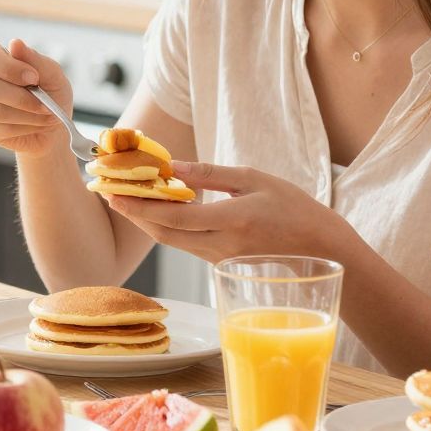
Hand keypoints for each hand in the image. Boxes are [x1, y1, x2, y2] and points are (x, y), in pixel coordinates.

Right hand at [0, 39, 75, 160]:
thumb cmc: (50, 93)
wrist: (52, 125)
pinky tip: (33, 124)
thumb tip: (15, 43)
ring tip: (45, 115)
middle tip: (45, 104)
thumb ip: (34, 59)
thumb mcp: (51, 73)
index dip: (10, 68)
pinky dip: (23, 127)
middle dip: (22, 98)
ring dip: (27, 115)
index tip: (34, 78)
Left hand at [103, 160, 345, 262]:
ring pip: (172, 241)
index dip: (139, 206)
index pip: (173, 217)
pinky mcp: (221, 263)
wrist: (322, 250)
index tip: (112, 192)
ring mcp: (220, 259)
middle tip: (107, 192)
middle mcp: (221, 246)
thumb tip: (172, 167)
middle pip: (163, 233)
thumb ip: (210, 174)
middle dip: (132, 213)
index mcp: (231, 221)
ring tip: (124, 196)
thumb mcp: (254, 180)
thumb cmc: (294, 209)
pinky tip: (157, 209)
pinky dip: (167, 227)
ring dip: (146, 220)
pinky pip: (185, 244)